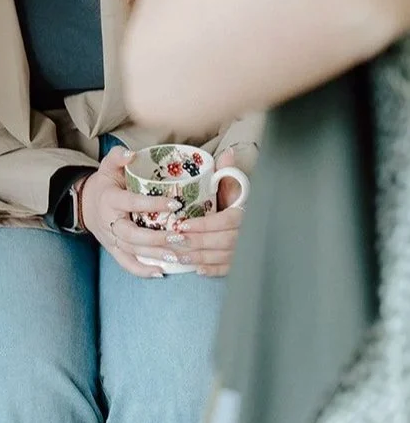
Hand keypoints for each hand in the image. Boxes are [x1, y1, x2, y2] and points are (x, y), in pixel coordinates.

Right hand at [79, 148, 175, 277]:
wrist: (86, 204)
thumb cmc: (106, 183)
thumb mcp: (108, 166)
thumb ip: (118, 156)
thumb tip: (131, 154)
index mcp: (110, 199)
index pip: (132, 203)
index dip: (152, 204)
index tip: (175, 204)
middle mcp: (109, 221)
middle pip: (131, 235)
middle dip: (156, 238)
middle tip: (180, 236)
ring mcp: (111, 238)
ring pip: (132, 251)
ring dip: (154, 255)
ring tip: (177, 255)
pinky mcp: (113, 250)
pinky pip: (126, 264)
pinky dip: (141, 271)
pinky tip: (161, 272)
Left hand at [166, 149, 244, 276]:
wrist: (250, 220)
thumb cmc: (234, 201)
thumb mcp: (231, 186)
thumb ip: (227, 172)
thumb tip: (228, 152)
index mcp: (245, 212)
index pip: (226, 221)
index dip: (204, 225)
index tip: (181, 225)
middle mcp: (248, 233)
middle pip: (223, 241)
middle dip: (196, 242)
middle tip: (173, 240)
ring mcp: (246, 250)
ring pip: (223, 257)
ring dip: (199, 257)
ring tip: (178, 255)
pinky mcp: (242, 263)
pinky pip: (228, 270)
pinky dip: (213, 270)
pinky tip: (198, 269)